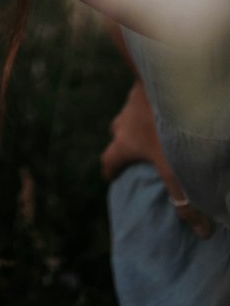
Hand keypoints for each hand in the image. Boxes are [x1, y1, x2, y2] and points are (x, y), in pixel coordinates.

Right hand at [101, 80, 212, 238]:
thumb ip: (185, 199)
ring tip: (156, 127)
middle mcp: (123, 121)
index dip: (111, 171)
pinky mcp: (146, 85)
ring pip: (130, 114)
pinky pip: (145, 98)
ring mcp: (131, 100)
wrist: (163, 77)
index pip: (109, 161)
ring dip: (138, 121)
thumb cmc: (163, 124)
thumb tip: (200, 232)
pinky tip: (169, 106)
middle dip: (124, 143)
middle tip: (137, 151)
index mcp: (123, 142)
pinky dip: (152, 105)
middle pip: (117, 134)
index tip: (112, 177)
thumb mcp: (174, 167)